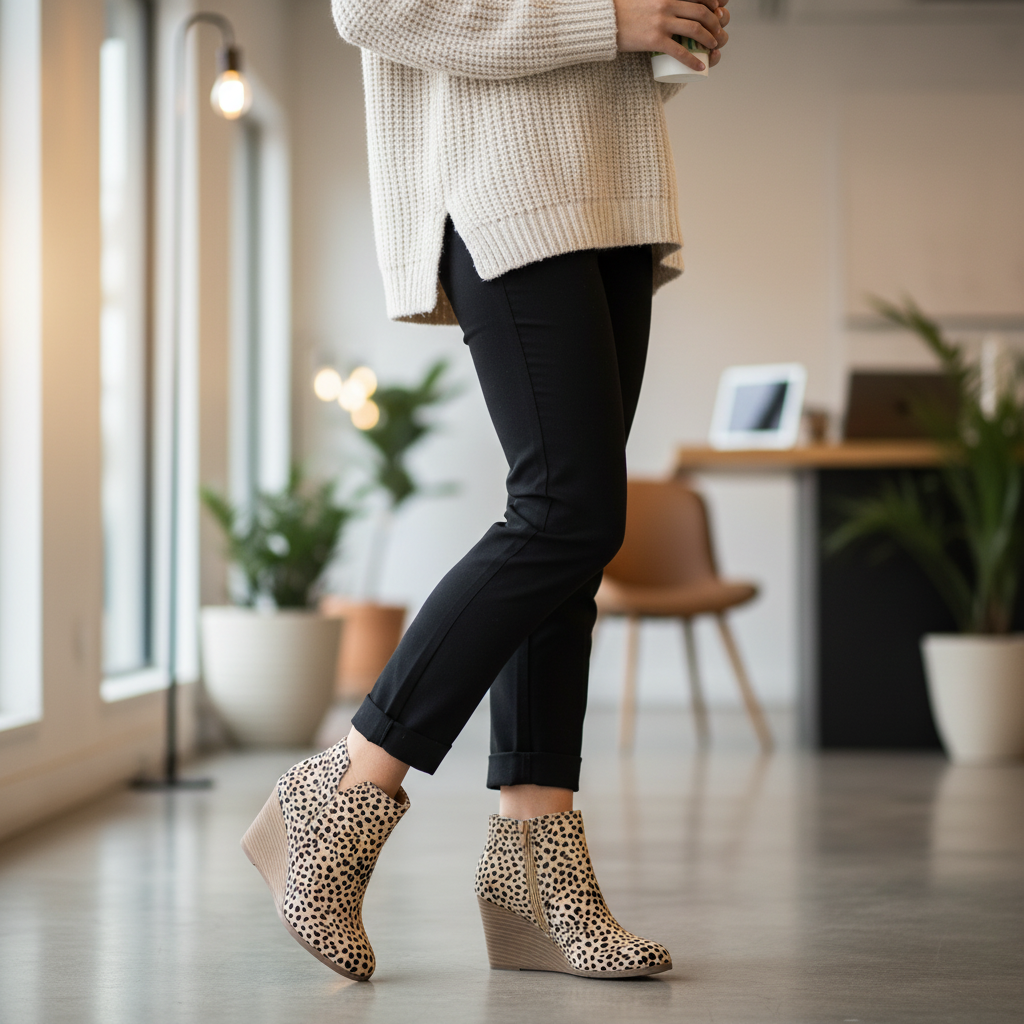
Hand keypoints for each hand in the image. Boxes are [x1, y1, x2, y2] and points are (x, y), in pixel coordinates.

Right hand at [613, 0, 729, 70]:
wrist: (606, 20)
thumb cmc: (624, 9)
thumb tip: (672, 5)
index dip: (713, 1)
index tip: (718, 10)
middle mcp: (667, 3)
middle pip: (701, 12)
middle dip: (715, 23)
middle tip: (718, 31)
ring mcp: (662, 22)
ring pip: (695, 30)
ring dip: (709, 39)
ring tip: (713, 46)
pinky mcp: (654, 40)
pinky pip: (679, 51)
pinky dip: (692, 60)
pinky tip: (700, 66)